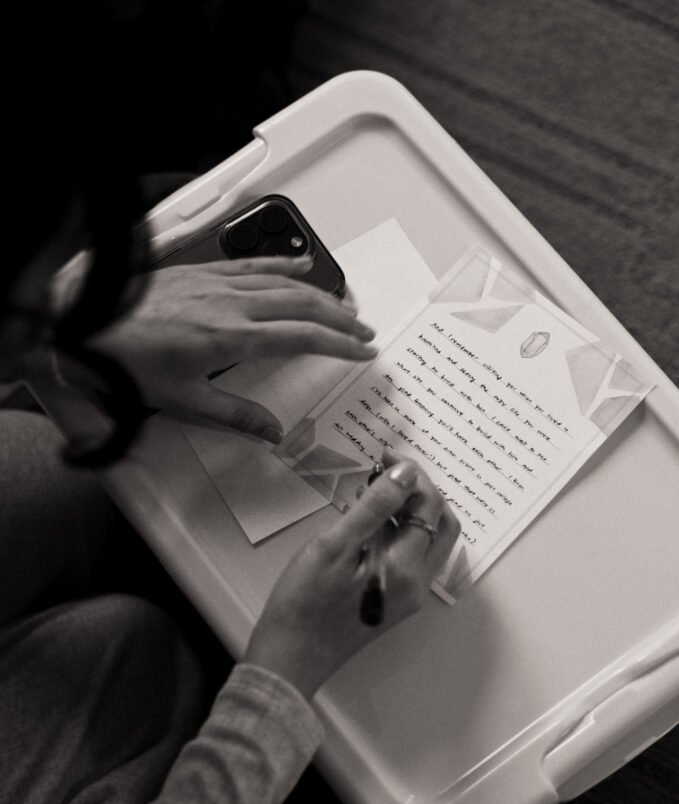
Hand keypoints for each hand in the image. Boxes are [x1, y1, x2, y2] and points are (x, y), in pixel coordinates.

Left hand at [81, 255, 376, 439]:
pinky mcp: (202, 272)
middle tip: (364, 330)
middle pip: (301, 305)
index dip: (337, 344)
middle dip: (340, 318)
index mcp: (229, 338)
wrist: (82, 324)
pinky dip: (282, 264)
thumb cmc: (124, 362)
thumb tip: (271, 432)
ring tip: (345, 304)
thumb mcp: (181, 402)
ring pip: (283, 282)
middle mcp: (229, 304)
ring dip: (319, 294)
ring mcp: (216, 283)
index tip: (361, 350)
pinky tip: (300, 264)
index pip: (300, 337)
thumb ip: (233, 416)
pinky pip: (253, 264)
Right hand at [244, 454, 460, 698]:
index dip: (412, 476)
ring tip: (371, 494)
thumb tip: (405, 474)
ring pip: (429, 542)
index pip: (429, 507)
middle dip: (421, 492)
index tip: (386, 459)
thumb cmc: (303, 604)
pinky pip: (412, 559)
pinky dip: (399, 533)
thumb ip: (373, 508)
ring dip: (411, 512)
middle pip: (442, 525)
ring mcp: (409, 596)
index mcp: (406, 568)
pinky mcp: (396, 602)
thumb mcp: (333, 546)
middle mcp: (418, 584)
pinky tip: (367, 525)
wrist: (290, 657)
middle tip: (389, 473)